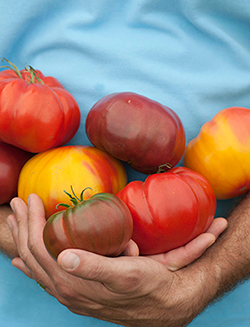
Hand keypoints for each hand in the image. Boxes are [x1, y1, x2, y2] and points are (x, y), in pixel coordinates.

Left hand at [7, 194, 226, 326]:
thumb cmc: (148, 283)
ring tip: (16, 221)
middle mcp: (66, 290)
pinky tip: (22, 261)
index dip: (33, 221)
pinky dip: (30, 266)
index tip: (33, 198)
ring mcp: (69, 293)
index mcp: (74, 284)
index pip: (41, 248)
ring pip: (35, 265)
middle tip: (18, 202)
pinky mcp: (77, 293)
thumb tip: (64, 257)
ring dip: (24, 240)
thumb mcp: (127, 273)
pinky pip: (45, 278)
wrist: (164, 305)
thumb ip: (94, 268)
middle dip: (23, 226)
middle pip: (33, 254)